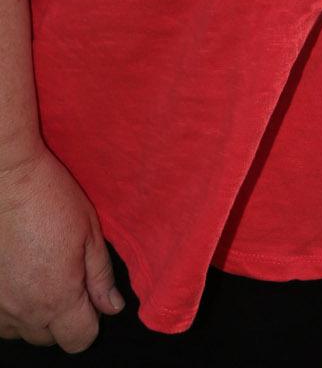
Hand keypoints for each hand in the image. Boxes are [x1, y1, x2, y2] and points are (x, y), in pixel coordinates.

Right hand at [0, 148, 122, 351]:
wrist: (7, 181)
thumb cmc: (52, 199)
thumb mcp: (90, 232)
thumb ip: (100, 276)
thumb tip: (112, 307)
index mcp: (59, 297)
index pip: (80, 340)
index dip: (91, 321)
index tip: (90, 296)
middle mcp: (25, 311)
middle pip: (50, 339)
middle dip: (63, 318)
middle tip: (66, 279)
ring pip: (22, 332)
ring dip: (34, 316)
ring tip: (40, 278)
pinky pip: (1, 321)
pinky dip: (11, 309)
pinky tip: (19, 281)